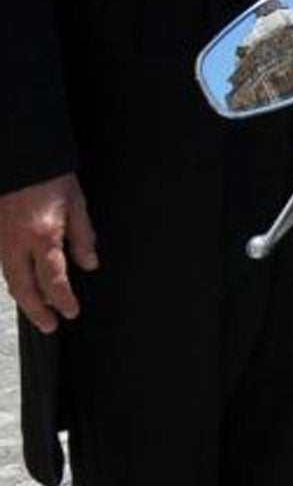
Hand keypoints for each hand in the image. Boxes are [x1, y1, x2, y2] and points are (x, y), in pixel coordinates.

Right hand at [0, 174, 97, 333]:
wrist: (20, 159)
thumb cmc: (49, 178)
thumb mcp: (77, 203)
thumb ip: (83, 236)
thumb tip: (89, 263)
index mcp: (43, 236)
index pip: (53, 280)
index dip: (62, 300)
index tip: (71, 312)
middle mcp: (18, 243)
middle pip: (24, 289)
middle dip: (37, 311)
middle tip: (50, 325)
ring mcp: (2, 240)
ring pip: (10, 279)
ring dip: (25, 299)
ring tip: (39, 311)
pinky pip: (4, 266)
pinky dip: (14, 281)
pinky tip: (24, 286)